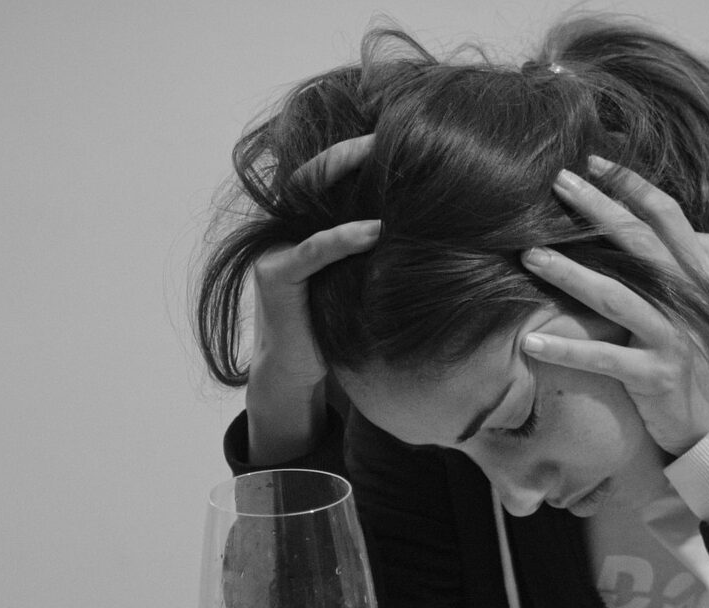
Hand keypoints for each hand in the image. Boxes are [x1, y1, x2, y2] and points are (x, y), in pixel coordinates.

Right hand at [246, 134, 379, 463]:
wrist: (296, 371)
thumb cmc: (332, 323)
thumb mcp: (358, 276)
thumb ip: (375, 247)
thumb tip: (432, 223)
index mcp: (307, 223)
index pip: (328, 174)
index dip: (356, 151)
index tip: (399, 134)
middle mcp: (287, 227)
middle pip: (314, 174)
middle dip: (348, 151)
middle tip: (386, 134)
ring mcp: (278, 248)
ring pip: (309, 200)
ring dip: (345, 176)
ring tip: (382, 160)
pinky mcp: (275, 276)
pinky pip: (312, 250)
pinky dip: (343, 237)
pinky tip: (375, 231)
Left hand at [519, 156, 708, 456]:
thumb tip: (695, 230)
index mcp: (705, 279)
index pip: (669, 218)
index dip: (633, 187)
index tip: (596, 162)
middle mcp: (691, 301)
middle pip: (639, 243)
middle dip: (597, 209)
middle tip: (557, 183)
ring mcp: (674, 338)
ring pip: (616, 296)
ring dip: (570, 273)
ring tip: (529, 254)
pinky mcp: (656, 376)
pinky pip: (605, 358)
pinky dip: (567, 350)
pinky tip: (531, 340)